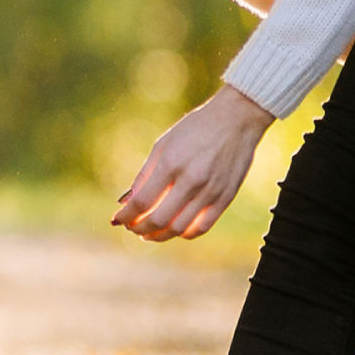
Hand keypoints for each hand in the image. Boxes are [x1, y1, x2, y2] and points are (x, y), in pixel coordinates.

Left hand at [111, 85, 274, 241]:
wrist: (237, 118)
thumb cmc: (195, 129)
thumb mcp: (163, 145)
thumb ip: (144, 175)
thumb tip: (127, 203)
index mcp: (171, 163)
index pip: (142, 202)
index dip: (126, 216)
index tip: (117, 220)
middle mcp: (192, 180)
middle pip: (158, 220)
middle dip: (139, 228)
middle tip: (131, 227)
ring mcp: (211, 191)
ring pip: (179, 229)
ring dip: (158, 235)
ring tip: (148, 232)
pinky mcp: (226, 197)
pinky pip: (202, 227)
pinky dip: (183, 234)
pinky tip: (173, 229)